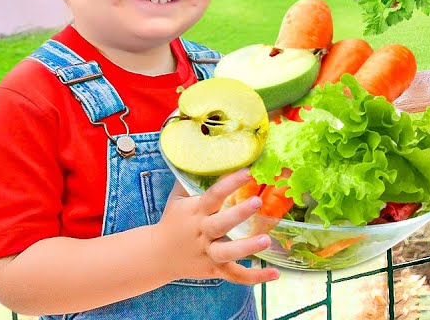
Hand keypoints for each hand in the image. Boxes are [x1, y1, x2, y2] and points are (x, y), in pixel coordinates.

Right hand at [152, 169, 279, 284]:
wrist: (155, 256)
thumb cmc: (173, 222)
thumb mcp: (178, 199)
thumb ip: (192, 179)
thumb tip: (205, 152)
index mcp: (195, 212)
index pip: (213, 195)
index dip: (230, 183)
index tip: (248, 172)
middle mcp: (202, 233)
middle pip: (220, 224)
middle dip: (238, 214)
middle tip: (257, 202)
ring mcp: (208, 253)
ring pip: (227, 253)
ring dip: (246, 248)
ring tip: (266, 240)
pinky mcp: (214, 270)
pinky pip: (235, 275)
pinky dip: (254, 277)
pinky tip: (275, 274)